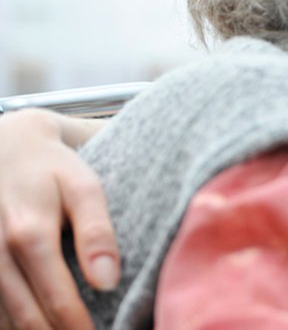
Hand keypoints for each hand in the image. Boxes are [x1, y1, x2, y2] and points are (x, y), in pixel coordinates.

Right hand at [0, 109, 116, 329]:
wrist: (6, 146)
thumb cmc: (54, 169)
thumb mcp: (84, 188)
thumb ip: (97, 232)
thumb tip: (107, 283)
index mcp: (28, 235)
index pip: (57, 301)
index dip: (79, 328)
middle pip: (26, 318)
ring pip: (3, 317)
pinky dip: (9, 321)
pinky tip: (32, 326)